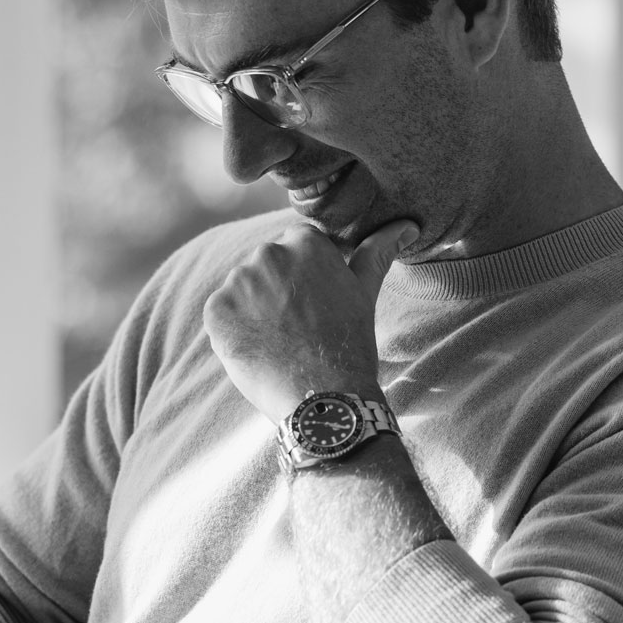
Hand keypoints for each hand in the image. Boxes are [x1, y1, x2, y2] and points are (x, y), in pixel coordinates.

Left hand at [203, 219, 417, 421]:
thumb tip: (406, 225)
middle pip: (267, 266)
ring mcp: (238, 281)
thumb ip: (378, 252)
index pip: (296, 248)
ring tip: (280, 340)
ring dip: (254, 309)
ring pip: (243, 290)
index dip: (304, 279)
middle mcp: (268, 252)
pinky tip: (259, 349)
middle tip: (298, 328)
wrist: (323, 397)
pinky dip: (234, 330)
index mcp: (305, 241)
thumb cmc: (349, 345)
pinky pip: (222, 313)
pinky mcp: (216, 310)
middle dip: (277, 291)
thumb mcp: (364, 292)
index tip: (314, 306)